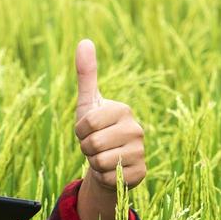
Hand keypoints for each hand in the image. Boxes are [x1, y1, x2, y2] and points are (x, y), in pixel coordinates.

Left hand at [74, 38, 145, 192]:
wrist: (108, 161)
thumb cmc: (96, 129)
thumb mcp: (88, 103)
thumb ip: (86, 74)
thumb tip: (84, 41)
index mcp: (123, 110)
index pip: (87, 123)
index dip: (79, 131)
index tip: (86, 130)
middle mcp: (136, 129)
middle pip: (92, 143)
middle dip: (86, 148)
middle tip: (94, 146)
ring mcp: (140, 152)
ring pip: (100, 161)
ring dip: (94, 163)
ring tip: (102, 157)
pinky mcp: (140, 173)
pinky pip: (109, 178)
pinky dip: (104, 177)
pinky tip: (111, 171)